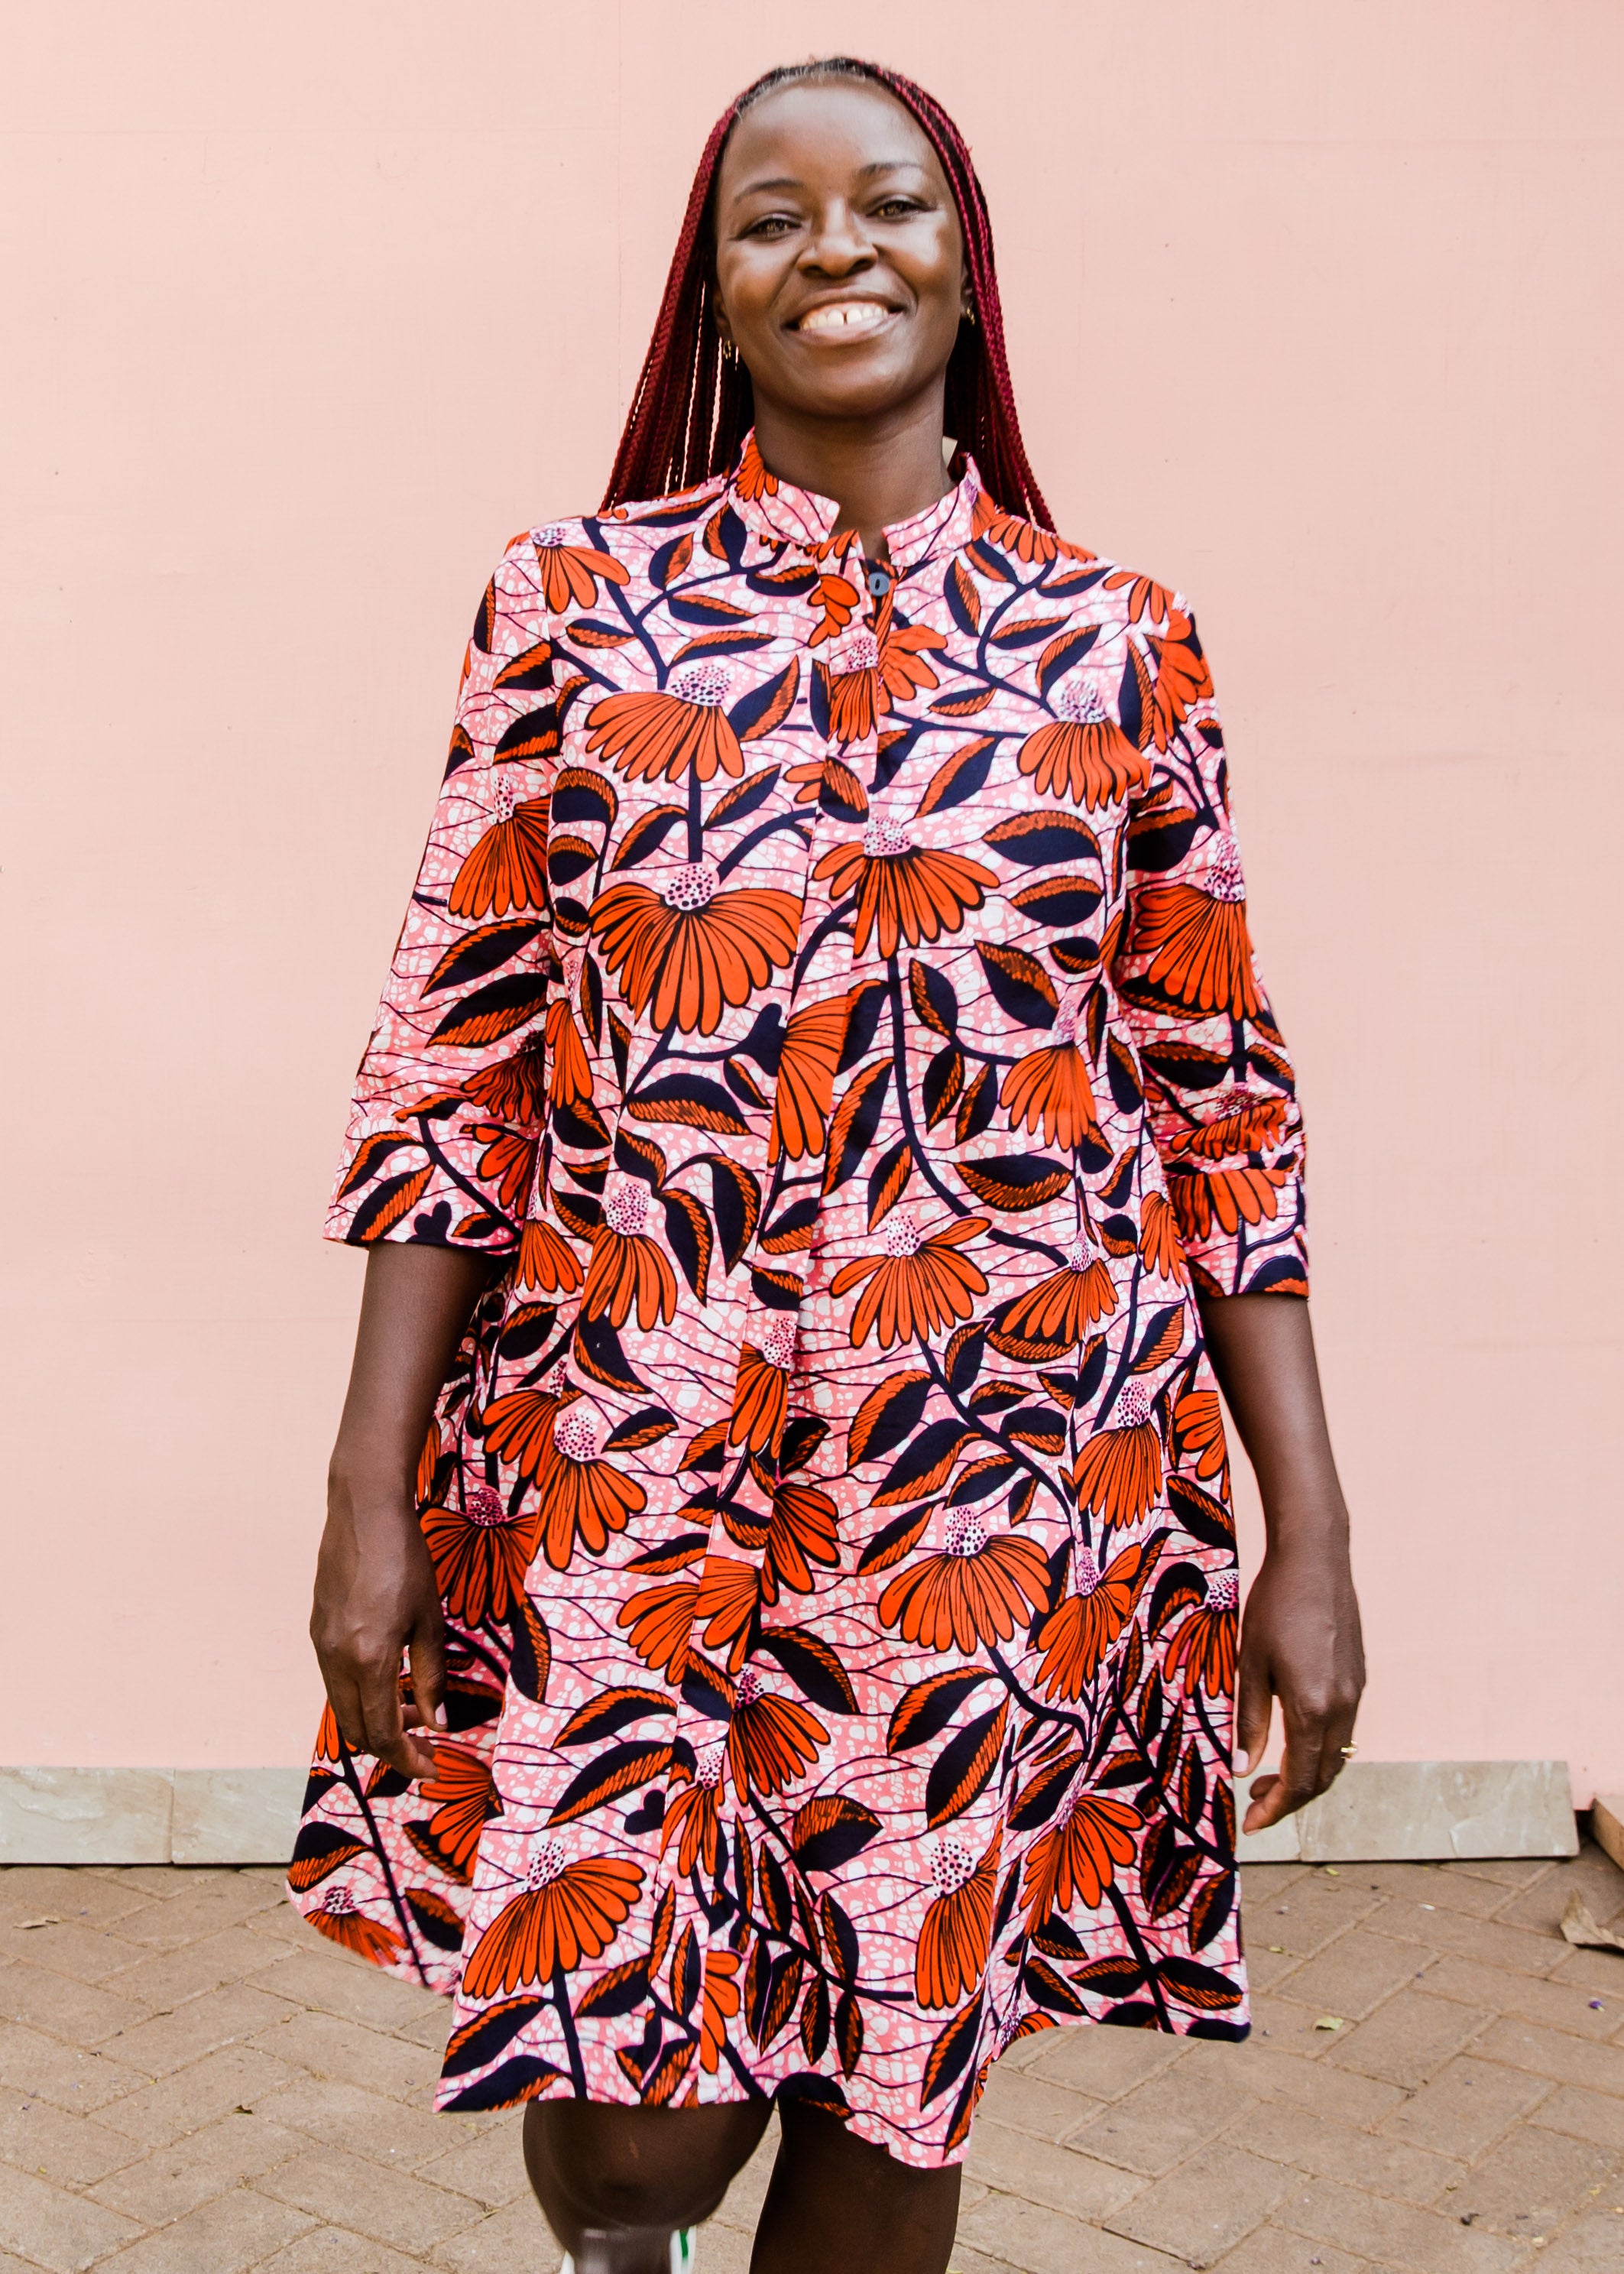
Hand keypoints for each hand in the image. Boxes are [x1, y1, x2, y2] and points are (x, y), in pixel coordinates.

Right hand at [310, 1480, 444, 1781]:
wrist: (364, 1511)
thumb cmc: (406, 1559)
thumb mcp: (430, 1620)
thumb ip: (431, 1676)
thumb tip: (438, 1722)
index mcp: (367, 1661)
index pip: (383, 1734)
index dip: (408, 1759)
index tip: (432, 1768)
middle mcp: (335, 1660)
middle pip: (355, 1730)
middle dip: (390, 1747)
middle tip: (426, 1745)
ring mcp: (321, 1644)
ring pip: (342, 1707)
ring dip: (374, 1720)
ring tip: (411, 1711)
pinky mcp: (317, 1629)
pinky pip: (335, 1680)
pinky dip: (360, 1695)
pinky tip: (387, 1679)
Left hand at [1237, 1533, 1363, 1833]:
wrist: (1315, 1560)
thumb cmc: (1274, 1606)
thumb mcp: (1251, 1664)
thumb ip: (1250, 1721)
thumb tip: (1244, 1769)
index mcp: (1313, 1708)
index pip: (1301, 1781)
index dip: (1277, 1809)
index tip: (1252, 1824)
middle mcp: (1343, 1707)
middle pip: (1323, 1777)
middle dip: (1290, 1798)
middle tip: (1255, 1803)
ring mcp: (1356, 1692)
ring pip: (1336, 1756)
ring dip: (1306, 1775)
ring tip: (1268, 1776)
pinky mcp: (1358, 1677)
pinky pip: (1343, 1730)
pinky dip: (1319, 1749)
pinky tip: (1292, 1740)